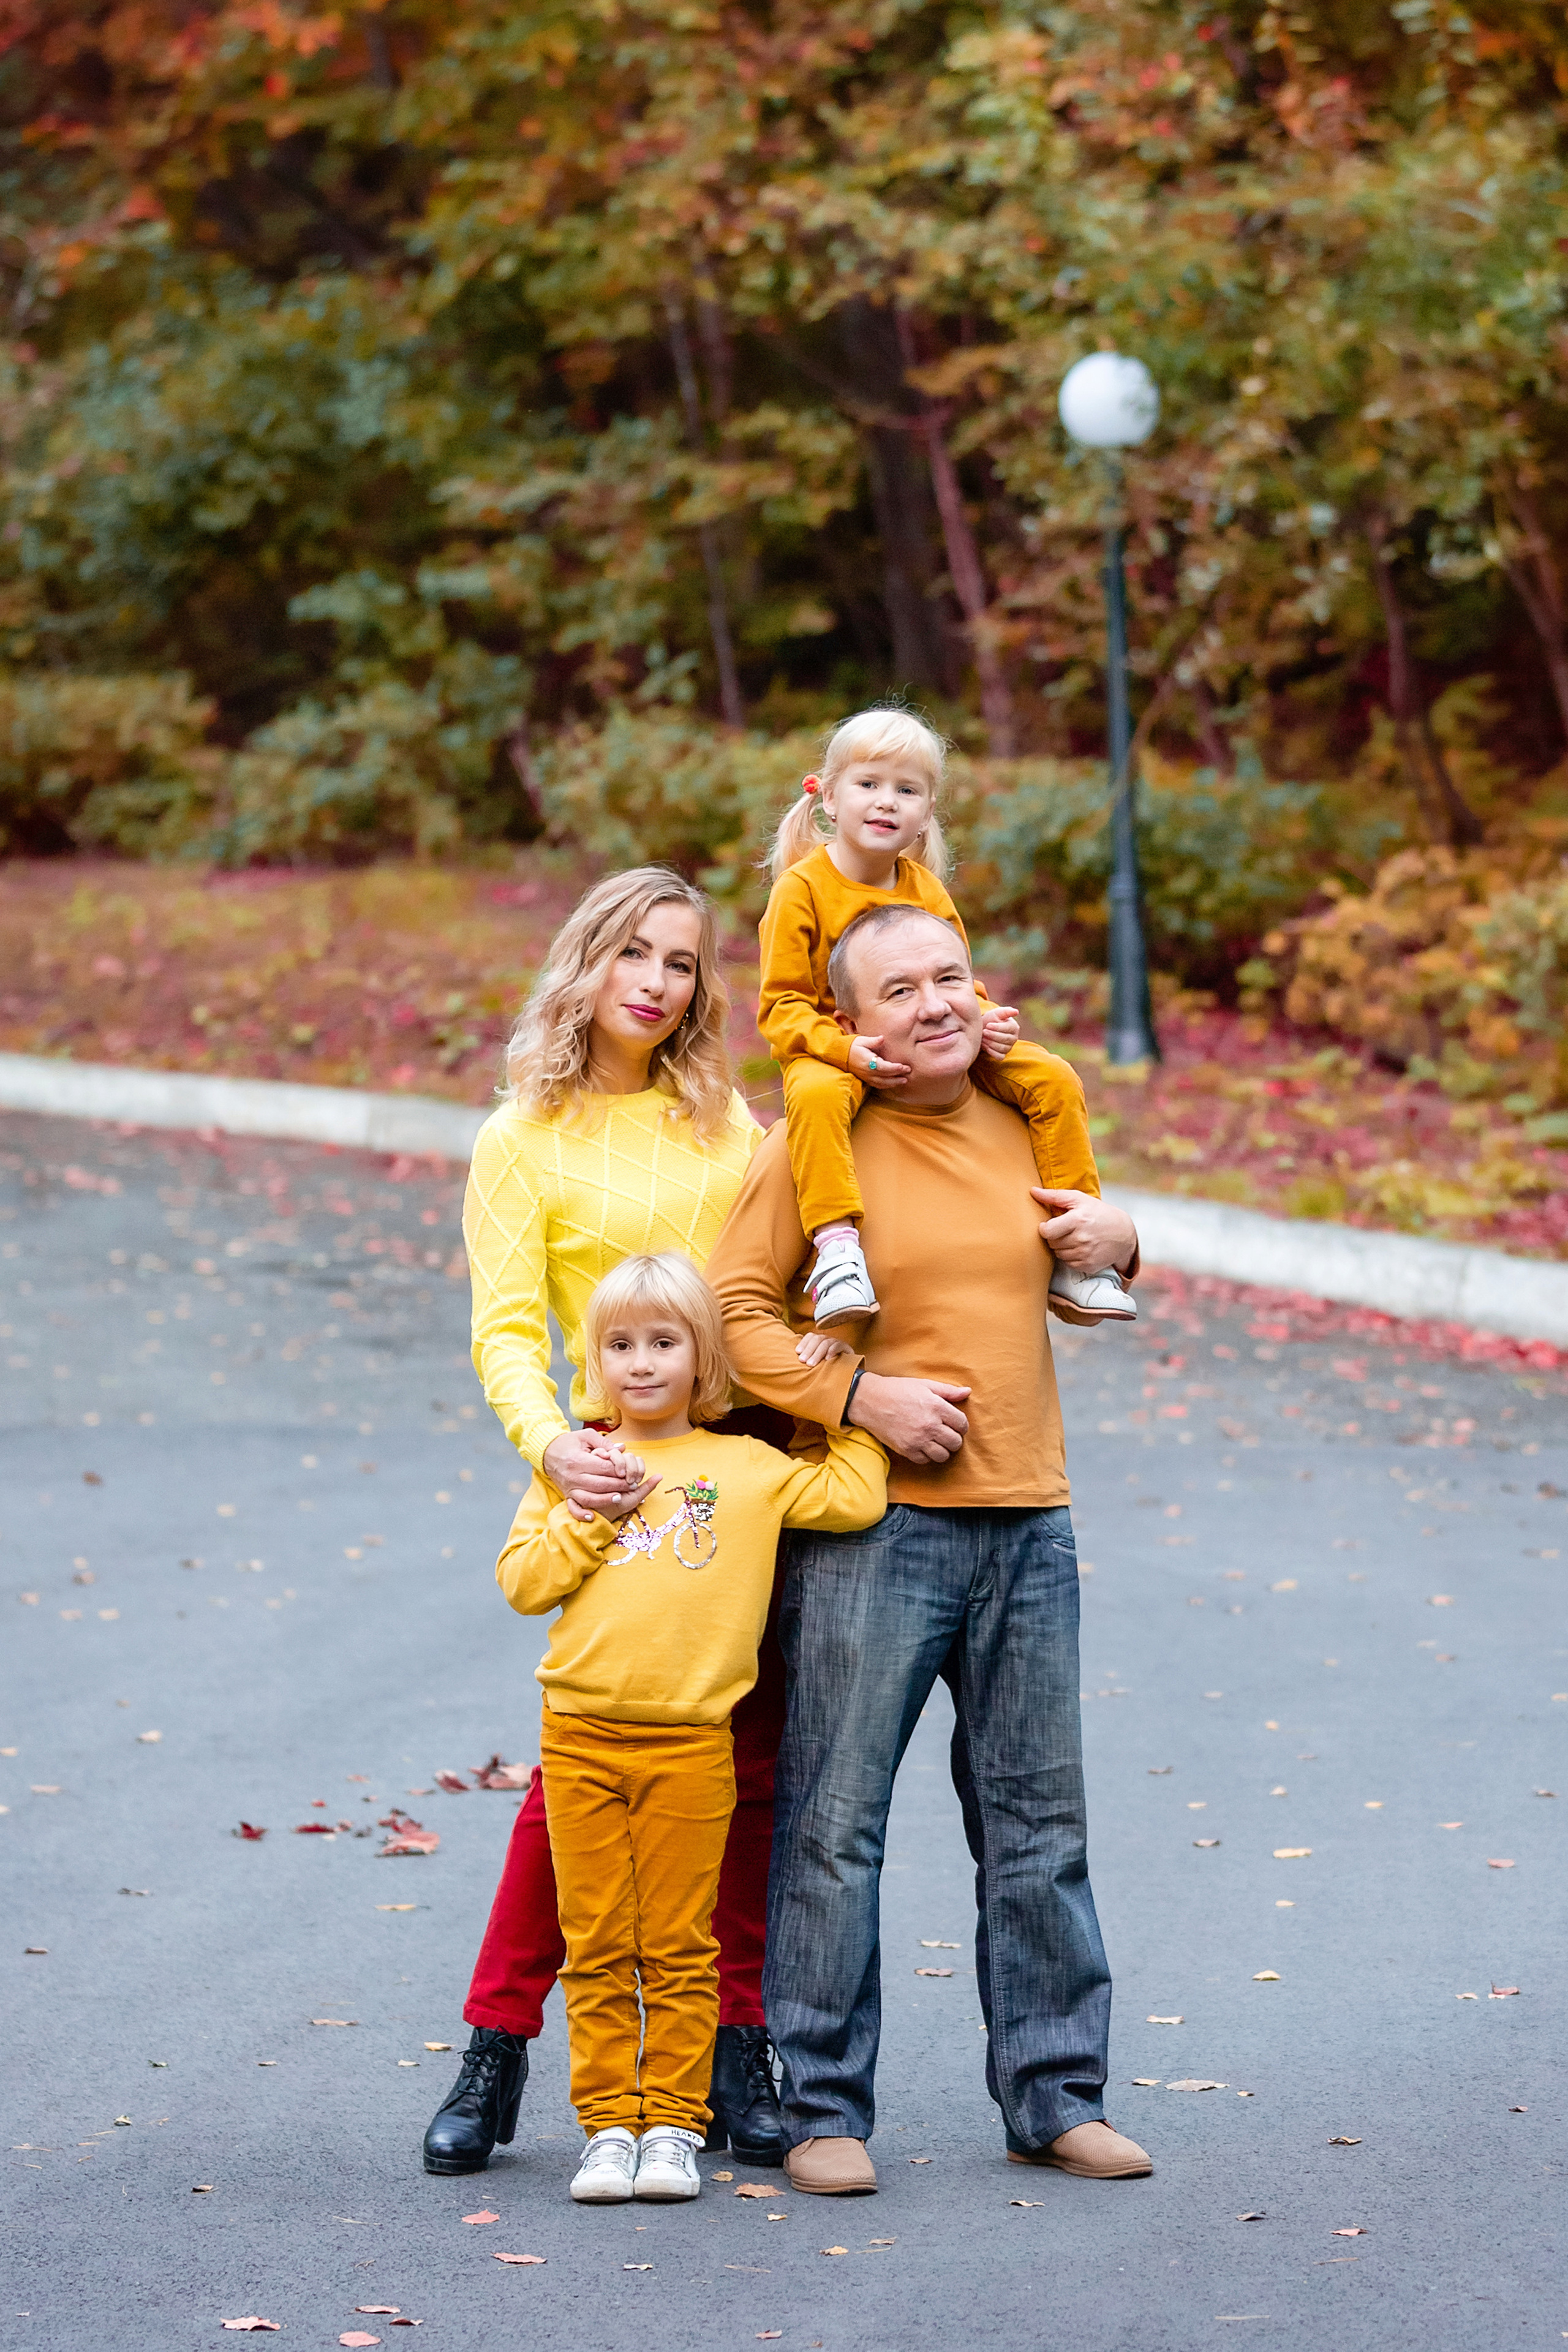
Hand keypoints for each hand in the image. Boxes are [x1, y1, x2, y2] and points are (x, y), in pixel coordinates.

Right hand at [542, 1430, 657, 1523]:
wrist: (547, 1452)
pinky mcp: (566, 1494)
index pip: (603, 1468)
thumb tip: (622, 1449)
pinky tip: (592, 1516)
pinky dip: (581, 1513)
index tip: (629, 1472)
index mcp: (578, 1460)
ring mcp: (569, 1487)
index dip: (619, 1470)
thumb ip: (604, 1442)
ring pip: (589, 1498)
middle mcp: (572, 1476)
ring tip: (620, 1497)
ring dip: (606, 1499)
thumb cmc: (569, 1443)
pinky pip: (573, 1507)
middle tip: (632, 1485)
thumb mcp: (586, 1436)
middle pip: (600, 1484)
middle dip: (619, 1485)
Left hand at [795, 1330, 856, 1368]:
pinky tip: (827, 1359)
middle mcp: (827, 1341)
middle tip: (803, 1361)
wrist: (847, 1378)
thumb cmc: (826, 1373)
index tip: (797, 1352)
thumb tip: (791, 1361)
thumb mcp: (815, 1366)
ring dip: (817, 1353)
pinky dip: (832, 1351)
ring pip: (826, 1343)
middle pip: (817, 1339)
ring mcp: (837, 1343)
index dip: (803, 1343)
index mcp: (819, 1342)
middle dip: (808, 1350)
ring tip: (811, 1364)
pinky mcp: (847, 1349)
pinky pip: (839, 1345)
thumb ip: (806, 1361)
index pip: (810, 1336)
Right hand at [847, 1033, 910, 1090]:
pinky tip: (894, 1083)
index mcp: (867, 1062)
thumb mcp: (861, 1040)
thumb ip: (873, 1041)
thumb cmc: (852, 1046)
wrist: (840, 1055)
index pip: (883, 1067)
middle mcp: (867, 1072)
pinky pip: (878, 1085)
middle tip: (909, 1071)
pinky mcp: (866, 1079)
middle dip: (898, 1075)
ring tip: (905, 1080)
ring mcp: (866, 1077)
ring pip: (883, 1083)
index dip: (894, 1068)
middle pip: (885, 1076)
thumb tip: (882, 1038)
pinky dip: (887, 1085)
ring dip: (894, 1083)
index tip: (903, 1066)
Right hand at [847, 1372, 969, 1464]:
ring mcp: (918, 1439)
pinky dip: (926, 1455)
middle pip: (956, 1442)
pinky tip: (922, 1445)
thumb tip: (967, 1392)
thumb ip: (948, 1390)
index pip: (962, 1424)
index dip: (961, 1425)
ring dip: (942, 1449)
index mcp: (937, 1407)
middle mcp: (930, 1425)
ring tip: (936, 1441)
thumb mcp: (924, 1385)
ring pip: (943, 1455)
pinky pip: (925, 1460)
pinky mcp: (907, 1450)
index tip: (955, 1424)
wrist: (870, 1401)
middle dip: (954, 1438)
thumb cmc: (898, 1390)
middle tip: (946, 1433)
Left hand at [980, 1004, 1019, 1061]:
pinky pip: (999, 1056)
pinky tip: (985, 1045)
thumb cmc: (991, 1020)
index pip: (1008, 1028)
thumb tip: (1016, 1011)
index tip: (988, 1025)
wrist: (984, 1029)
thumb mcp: (997, 1013)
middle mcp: (1014, 1038)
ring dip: (990, 1043)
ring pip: (1001, 1048)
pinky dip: (991, 1052)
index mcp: (1014, 1027)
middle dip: (992, 1035)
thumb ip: (1006, 1011)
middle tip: (983, 1031)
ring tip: (983, 1037)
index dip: (997, 1027)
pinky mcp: (1003, 1055)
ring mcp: (1009, 1047)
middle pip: (1005, 1039)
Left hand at [1032, 1188, 1137, 1274]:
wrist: (1123, 1233)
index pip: (1047, 1231)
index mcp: (1078, 1219)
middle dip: (1055, 1236)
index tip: (1050, 1224)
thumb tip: (1032, 1191)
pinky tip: (1080, 1247)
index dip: (1045, 1228)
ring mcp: (1086, 1254)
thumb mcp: (1079, 1199)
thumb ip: (1054, 1196)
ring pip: (1058, 1254)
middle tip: (1065, 1230)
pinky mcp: (1088, 1266)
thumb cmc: (1097, 1213)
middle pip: (1051, 1243)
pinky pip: (1068, 1263)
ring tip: (1074, 1238)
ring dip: (1062, 1247)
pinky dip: (1071, 1256)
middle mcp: (1082, 1238)